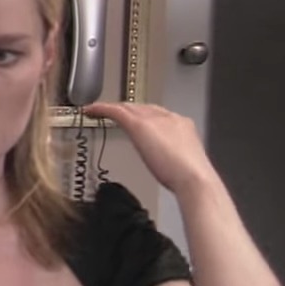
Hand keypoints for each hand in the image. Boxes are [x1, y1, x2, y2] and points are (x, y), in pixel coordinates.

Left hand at [83, 102, 220, 195]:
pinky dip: (103, 109)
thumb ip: (170, 157)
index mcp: (182, 125)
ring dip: (115, 108)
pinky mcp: (140, 125)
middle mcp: (169, 117)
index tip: (136, 120)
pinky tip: (91, 111)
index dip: (145, 116)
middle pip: (144, 108)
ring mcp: (155, 119)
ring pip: (130, 107)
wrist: (193, 177)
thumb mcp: (180, 163)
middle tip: (112, 112)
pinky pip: (117, 111)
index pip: (159, 115)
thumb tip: (164, 163)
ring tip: (98, 110)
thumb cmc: (189, 178)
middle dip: (128, 110)